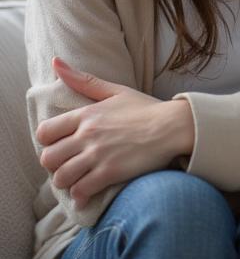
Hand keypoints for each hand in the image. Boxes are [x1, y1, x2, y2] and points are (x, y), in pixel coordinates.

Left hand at [36, 58, 194, 207]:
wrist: (175, 126)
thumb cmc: (147, 109)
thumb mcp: (115, 91)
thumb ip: (83, 80)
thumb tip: (56, 62)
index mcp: (86, 114)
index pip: (45, 132)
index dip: (48, 143)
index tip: (61, 146)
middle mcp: (87, 135)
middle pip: (48, 158)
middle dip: (55, 166)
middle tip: (68, 166)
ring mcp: (98, 155)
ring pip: (61, 177)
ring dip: (66, 183)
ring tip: (76, 182)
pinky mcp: (110, 172)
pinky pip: (82, 190)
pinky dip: (80, 197)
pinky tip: (86, 196)